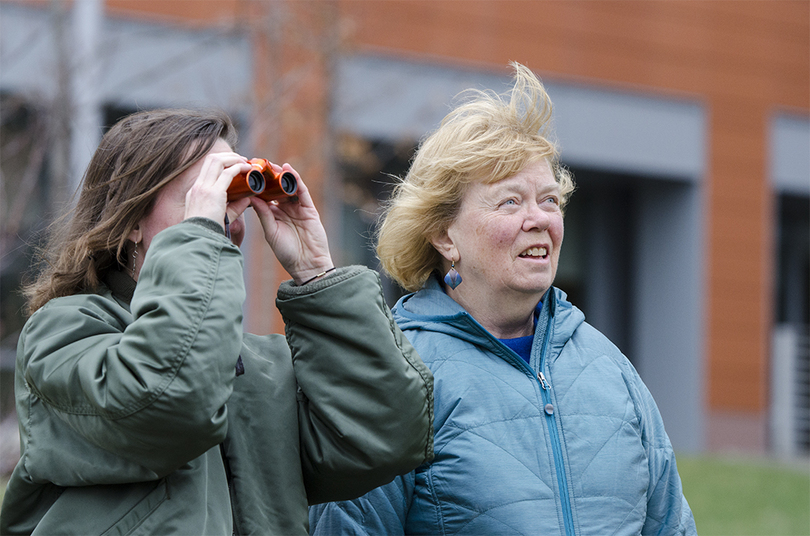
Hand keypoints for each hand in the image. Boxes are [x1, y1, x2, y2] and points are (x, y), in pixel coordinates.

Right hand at [184, 150, 252, 232]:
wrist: (199, 239)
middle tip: (242, 159)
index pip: (207, 168)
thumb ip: (234, 207)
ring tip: (245, 161)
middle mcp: (198, 186)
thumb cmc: (209, 232)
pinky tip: (247, 169)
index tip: (234, 164)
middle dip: (228, 155)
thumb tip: (248, 199)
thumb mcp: (221, 216)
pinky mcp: (213, 193)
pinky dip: (238, 167)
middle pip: (211, 159)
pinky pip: (227, 173)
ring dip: (233, 158)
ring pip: (217, 160)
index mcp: (195, 192)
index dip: (222, 162)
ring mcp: (203, 188)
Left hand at [249, 163, 333, 283]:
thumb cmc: (287, 252)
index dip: (257, 186)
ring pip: (289, 187)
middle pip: (277, 188)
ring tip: (272, 165)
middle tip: (259, 165)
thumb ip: (263, 214)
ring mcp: (298, 208)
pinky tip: (289, 170)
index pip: (264, 196)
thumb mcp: (271, 232)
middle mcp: (285, 209)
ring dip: (282, 175)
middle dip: (269, 177)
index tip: (247, 175)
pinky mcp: (309, 209)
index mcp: (274, 215)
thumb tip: (252, 197)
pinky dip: (296, 180)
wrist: (307, 264)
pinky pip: (302, 191)